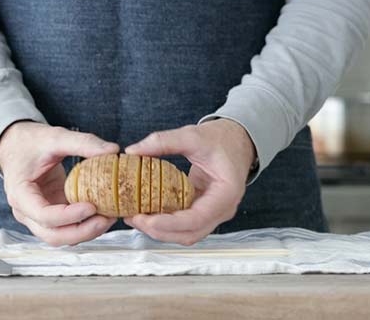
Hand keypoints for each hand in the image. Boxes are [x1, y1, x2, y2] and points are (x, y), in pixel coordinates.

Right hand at [0, 121, 118, 245]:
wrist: (18, 146)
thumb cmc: (31, 142)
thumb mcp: (55, 137)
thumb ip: (83, 142)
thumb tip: (113, 150)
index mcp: (20, 193)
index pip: (43, 215)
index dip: (69, 216)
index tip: (92, 206)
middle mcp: (26, 211)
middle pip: (53, 235)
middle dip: (82, 231)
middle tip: (107, 218)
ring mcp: (38, 217)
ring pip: (62, 237)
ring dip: (86, 232)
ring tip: (110, 217)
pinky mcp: (52, 215)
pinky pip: (68, 228)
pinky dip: (86, 226)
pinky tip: (104, 214)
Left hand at [123, 119, 255, 244]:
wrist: (236, 141)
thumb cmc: (221, 139)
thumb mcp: (192, 135)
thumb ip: (163, 141)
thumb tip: (133, 151)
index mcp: (226, 193)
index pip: (197, 219)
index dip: (170, 223)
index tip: (147, 219)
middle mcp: (222, 209)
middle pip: (190, 233)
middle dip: (159, 230)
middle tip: (133, 218)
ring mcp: (213, 213)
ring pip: (186, 234)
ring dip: (160, 231)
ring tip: (135, 218)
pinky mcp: (203, 211)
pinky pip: (184, 225)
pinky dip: (165, 224)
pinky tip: (147, 213)